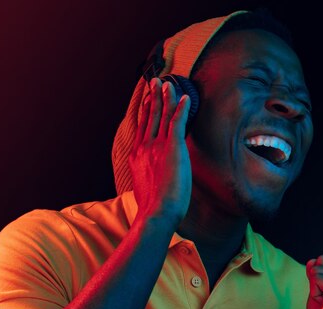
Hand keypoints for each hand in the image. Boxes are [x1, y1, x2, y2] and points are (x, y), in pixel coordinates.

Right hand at [128, 78, 191, 225]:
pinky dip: (181, 108)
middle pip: (150, 116)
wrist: (157, 212)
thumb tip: (151, 176)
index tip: (146, 99)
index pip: (142, 127)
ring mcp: (157, 146)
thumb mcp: (144, 186)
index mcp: (137, 155)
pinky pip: (177, 122)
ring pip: (162, 115)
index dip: (145, 111)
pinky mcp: (172, 148)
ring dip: (165, 97)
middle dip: (153, 97)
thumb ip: (147, 174)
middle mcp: (145, 147)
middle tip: (154, 82)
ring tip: (167, 84)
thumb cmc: (154, 207)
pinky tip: (185, 97)